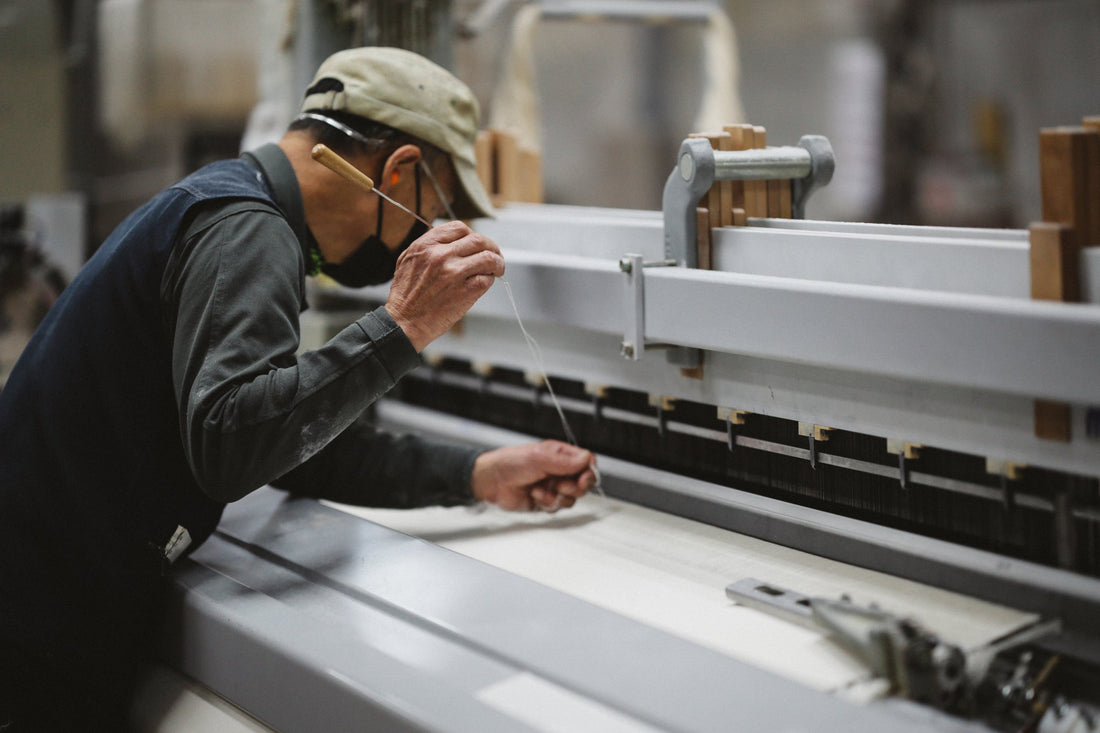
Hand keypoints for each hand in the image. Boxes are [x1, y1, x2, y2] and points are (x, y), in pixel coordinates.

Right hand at [385, 221, 504, 351]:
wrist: (404, 322)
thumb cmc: (406, 295)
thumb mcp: (408, 260)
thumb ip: (429, 246)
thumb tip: (455, 241)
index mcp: (426, 245)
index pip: (460, 228)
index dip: (472, 235)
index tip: (476, 244)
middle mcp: (441, 255)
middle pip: (479, 240)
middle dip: (491, 247)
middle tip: (494, 255)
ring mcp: (455, 273)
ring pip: (489, 257)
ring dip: (497, 263)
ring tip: (497, 269)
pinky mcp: (467, 291)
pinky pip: (487, 278)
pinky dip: (490, 279)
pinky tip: (485, 282)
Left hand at [471, 441, 597, 511]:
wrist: (491, 482)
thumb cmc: (510, 462)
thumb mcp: (538, 458)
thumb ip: (564, 461)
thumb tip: (586, 459)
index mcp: (560, 455)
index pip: (587, 462)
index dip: (588, 472)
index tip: (582, 479)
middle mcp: (559, 471)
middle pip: (584, 483)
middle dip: (574, 487)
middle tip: (561, 486)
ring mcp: (553, 486)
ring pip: (571, 498)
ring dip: (557, 496)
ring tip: (541, 490)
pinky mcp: (546, 501)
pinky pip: (557, 507)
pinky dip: (547, 503)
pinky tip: (535, 495)